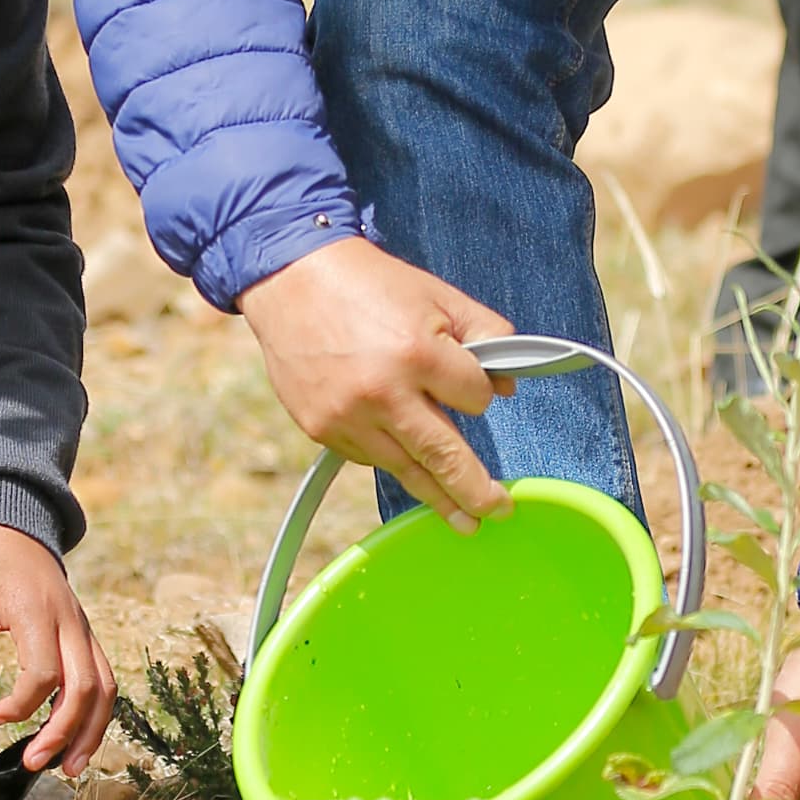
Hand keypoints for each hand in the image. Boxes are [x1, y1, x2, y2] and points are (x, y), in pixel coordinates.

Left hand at [0, 524, 116, 773]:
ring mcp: (82, 627)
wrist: (8, 522)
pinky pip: (101, 676)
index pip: (44, 674)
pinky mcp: (83, 633)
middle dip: (63, 732)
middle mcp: (70, 621)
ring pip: (104, 686)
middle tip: (33, 762)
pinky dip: (94, 711)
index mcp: (38, 611)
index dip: (19, 706)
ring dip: (91, 730)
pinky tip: (75, 737)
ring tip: (69, 766)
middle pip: (85, 687)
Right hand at [237, 235, 515, 530]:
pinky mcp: (321, 429)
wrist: (292, 280)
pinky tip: (400, 452)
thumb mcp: (439, 296)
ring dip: (437, 496)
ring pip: (406, 469)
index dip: (481, 393)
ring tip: (463, 519)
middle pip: (445, 457)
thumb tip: (508, 385)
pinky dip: (389, 457)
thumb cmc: (370, 284)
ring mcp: (348, 417)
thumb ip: (486, 334)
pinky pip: (369, 457)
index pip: (476, 399)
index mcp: (418, 354)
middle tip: (498, 511)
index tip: (474, 387)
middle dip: (476, 492)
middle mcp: (382, 394)